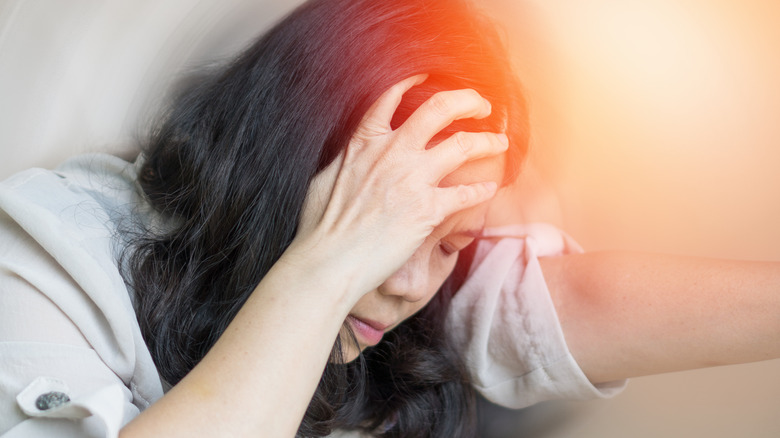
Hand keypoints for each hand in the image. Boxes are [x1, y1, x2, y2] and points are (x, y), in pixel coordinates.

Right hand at [292, 74, 507, 298]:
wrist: (329, 260)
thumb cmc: (319, 226)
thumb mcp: (325, 178)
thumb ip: (348, 160)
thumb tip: (354, 156)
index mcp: (365, 142)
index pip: (392, 95)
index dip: (415, 80)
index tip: (431, 77)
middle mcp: (392, 152)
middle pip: (441, 107)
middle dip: (468, 101)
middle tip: (483, 106)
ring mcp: (412, 179)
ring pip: (464, 144)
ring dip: (488, 141)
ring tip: (500, 142)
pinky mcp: (428, 210)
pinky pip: (467, 193)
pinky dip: (482, 190)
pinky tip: (490, 189)